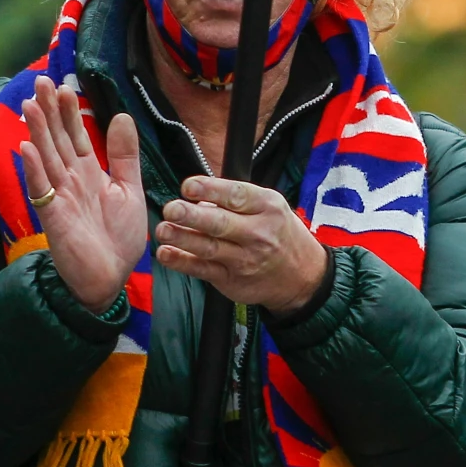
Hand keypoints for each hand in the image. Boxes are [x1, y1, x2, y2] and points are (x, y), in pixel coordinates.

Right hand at [19, 76, 148, 310]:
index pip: (76, 135)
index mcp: (89, 173)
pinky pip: (41, 190)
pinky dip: (33, 170)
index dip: (68, 111)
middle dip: (49, 112)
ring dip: (36, 132)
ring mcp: (59, 197)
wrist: (110, 278)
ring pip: (46, 158)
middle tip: (40, 81)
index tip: (62, 85)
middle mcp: (70, 180)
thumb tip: (121, 115)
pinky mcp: (53, 217)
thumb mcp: (129, 189)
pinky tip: (25, 149)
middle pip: (57, 140)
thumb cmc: (117, 238)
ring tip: (29, 105)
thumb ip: (125, 155)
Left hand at [155, 176, 329, 315]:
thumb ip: (235, 199)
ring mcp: (245, 259)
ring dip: (183, 238)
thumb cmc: (278, 233)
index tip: (188, 186)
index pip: (236, 195)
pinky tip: (166, 254)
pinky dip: (183, 262)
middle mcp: (258, 233)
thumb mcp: (269, 206)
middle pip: (221, 223)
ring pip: (209, 248)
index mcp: (267, 207)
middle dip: (194, 216)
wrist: (301, 276)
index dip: (210, 189)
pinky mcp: (231, 280)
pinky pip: (203, 270)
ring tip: (163, 230)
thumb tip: (196, 195)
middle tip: (172, 208)